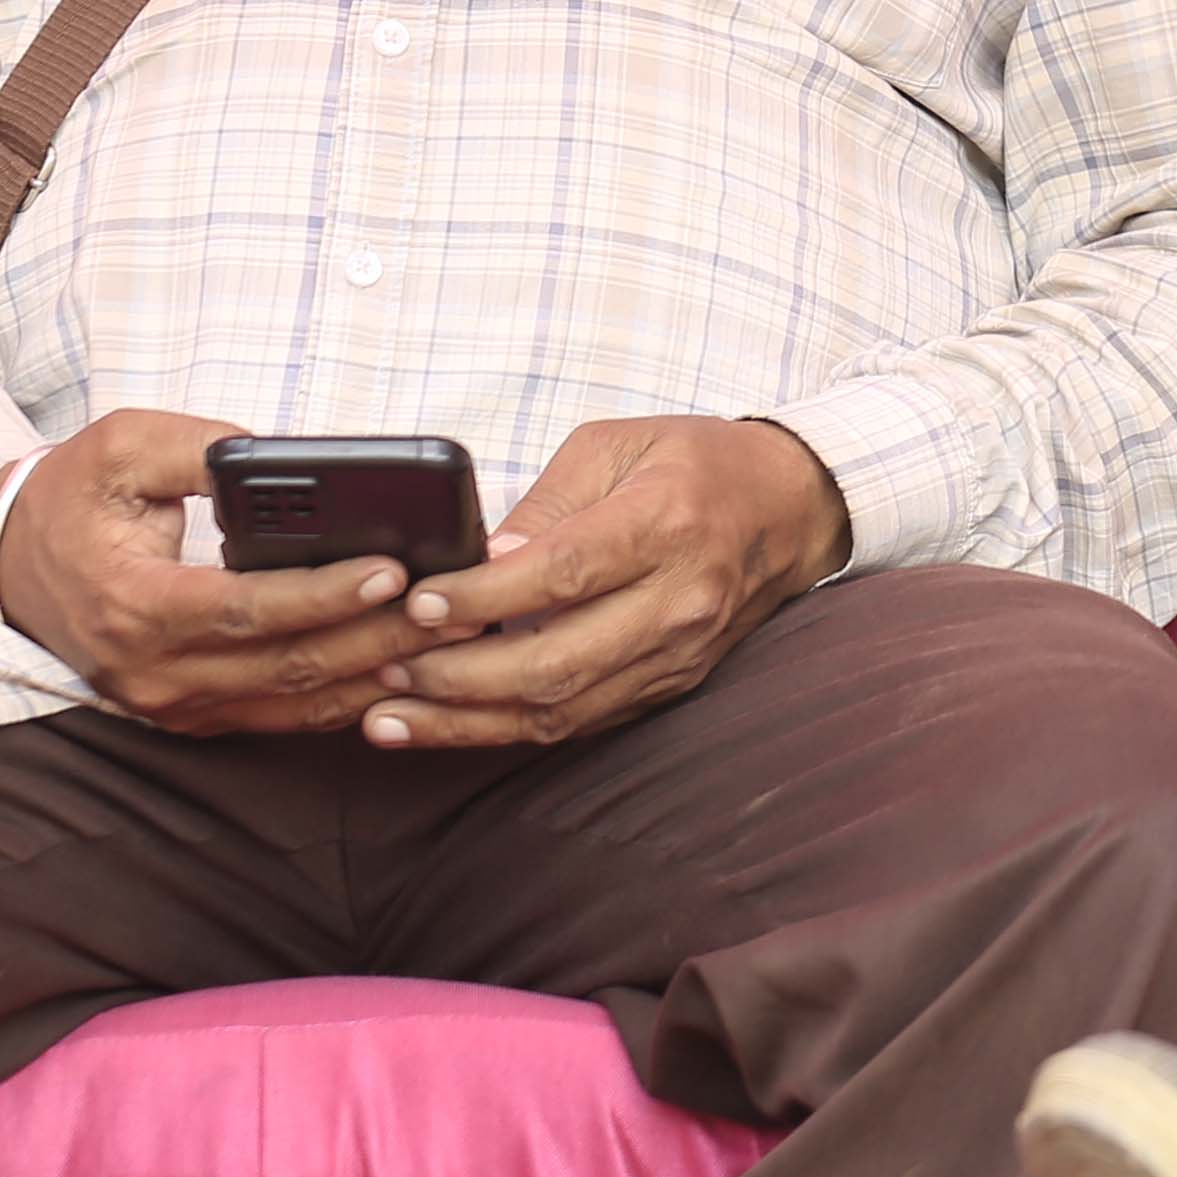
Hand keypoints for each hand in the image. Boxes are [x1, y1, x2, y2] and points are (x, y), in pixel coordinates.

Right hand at [0, 407, 427, 734]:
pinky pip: (280, 718)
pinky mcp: (189, 715)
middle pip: (286, 665)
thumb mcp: (121, 446)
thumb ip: (199, 447)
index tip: (394, 570)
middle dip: (380, 637)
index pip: (246, 609)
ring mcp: (170, 703)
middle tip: (456, 604)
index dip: (324, 595)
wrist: (6, 562)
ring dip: (377, 673)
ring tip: (451, 634)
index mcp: (133, 603)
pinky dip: (344, 699)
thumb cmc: (70, 497)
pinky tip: (404, 670)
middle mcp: (152, 670)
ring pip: (293, 703)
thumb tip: (270, 455)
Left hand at [361, 416, 849, 751]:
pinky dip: (507, 730)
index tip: (415, 604)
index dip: (482, 597)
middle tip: (385, 665)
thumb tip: (476, 564)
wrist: (792, 509)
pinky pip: (581, 723)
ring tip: (389, 715)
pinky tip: (448, 725)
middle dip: (457, 675)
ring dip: (468, 721)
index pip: (562, 574)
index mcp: (667, 523)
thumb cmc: (696, 464)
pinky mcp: (671, 685)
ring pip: (562, 709)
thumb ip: (544, 508)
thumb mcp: (616, 446)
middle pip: (555, 662)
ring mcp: (679, 653)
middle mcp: (680, 599)